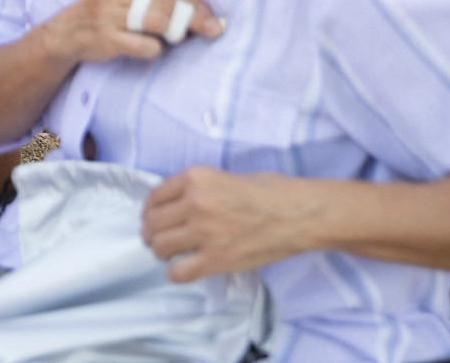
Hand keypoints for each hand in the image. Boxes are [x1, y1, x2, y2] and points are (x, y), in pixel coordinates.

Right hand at [38, 0, 222, 66]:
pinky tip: (152, 49)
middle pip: (165, 0)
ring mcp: (107, 13)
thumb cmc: (103, 13)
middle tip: (213, 30)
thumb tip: (199, 9)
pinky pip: (143, 44)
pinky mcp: (105, 36)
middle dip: (194, 16)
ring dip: (177, 31)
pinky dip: (154, 49)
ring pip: (157, 19)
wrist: (65, 34)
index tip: (210, 14)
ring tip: (180, 38)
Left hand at [143, 168, 317, 281]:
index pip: (155, 196)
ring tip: (166, 254)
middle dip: (150, 232)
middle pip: (153, 222)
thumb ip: (199, 188)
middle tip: (154, 238)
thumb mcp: (226, 175)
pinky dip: (175, 274)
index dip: (149, 210)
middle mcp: (194, 203)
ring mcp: (205, 233)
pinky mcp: (218, 259)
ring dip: (159, 251)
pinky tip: (179, 271)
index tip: (150, 217)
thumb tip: (180, 204)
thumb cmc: (271, 191)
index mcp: (195, 178)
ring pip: (161, 246)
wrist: (300, 215)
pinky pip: (181, 272)